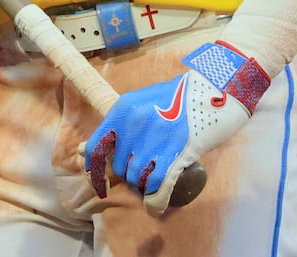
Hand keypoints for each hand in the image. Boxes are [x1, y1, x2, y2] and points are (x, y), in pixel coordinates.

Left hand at [81, 41, 269, 213]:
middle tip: (146, 165)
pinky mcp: (177, 154)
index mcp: (123, 109)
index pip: (96, 147)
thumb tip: (83, 151)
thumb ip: (115, 127)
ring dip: (144, 183)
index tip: (99, 183)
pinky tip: (154, 206)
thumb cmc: (176, 99)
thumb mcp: (140, 104)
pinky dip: (154, 201)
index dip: (94, 170)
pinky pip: (156, 186)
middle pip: (120, 167)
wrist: (213, 90)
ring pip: (137, 178)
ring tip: (157, 173)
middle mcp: (135, 124)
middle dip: (130, 172)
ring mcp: (155, 139)